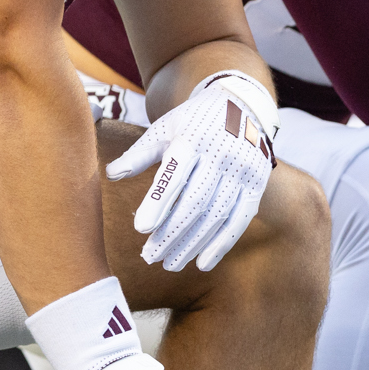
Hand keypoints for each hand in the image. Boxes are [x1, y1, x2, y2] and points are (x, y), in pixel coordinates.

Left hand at [106, 70, 277, 271]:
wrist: (240, 105)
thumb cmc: (192, 123)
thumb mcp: (164, 129)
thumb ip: (139, 154)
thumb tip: (111, 174)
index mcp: (193, 138)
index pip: (175, 173)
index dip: (158, 201)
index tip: (140, 229)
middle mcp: (222, 154)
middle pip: (196, 201)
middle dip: (172, 233)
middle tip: (149, 257)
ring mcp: (243, 170)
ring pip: (217, 215)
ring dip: (192, 244)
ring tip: (169, 264)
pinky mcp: (256, 184)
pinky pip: (239, 220)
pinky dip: (221, 245)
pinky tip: (202, 263)